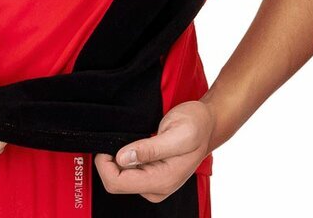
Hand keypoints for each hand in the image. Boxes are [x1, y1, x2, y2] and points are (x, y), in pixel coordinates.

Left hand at [94, 100, 214, 201]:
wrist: (207, 124)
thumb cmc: (196, 125)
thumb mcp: (176, 132)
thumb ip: (150, 148)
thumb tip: (123, 158)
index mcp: (162, 180)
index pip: (118, 183)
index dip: (105, 165)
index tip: (106, 144)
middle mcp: (157, 187)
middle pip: (117, 183)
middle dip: (109, 162)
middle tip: (115, 138)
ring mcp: (154, 183)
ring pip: (120, 178)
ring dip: (116, 159)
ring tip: (126, 138)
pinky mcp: (152, 175)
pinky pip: (128, 172)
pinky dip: (123, 158)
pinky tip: (131, 144)